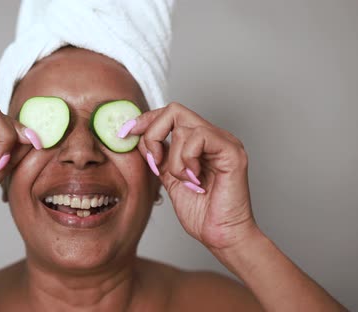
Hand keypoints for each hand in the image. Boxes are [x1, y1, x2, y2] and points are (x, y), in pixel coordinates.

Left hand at [128, 102, 256, 249]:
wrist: (221, 236)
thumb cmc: (202, 214)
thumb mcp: (170, 179)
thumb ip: (160, 157)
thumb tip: (139, 139)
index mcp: (201, 142)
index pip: (170, 114)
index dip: (145, 120)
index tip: (125, 133)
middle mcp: (214, 137)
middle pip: (174, 110)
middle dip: (153, 134)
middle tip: (153, 162)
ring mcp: (224, 142)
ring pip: (183, 127)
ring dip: (173, 159)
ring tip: (184, 180)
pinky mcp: (232, 151)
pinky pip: (198, 138)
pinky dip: (187, 161)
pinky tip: (195, 180)